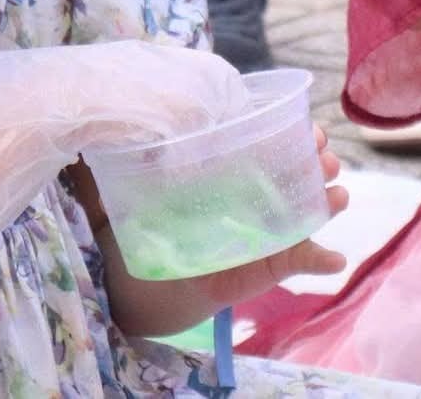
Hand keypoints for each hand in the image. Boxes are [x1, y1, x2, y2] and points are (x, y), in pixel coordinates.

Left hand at [100, 126, 350, 336]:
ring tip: (337, 192)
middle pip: (293, 167)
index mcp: (219, 171)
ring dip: (328, 197)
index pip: (261, 138)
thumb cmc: (123, 239)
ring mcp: (258, 231)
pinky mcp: (262, 268)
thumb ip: (99, 167)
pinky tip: (333, 257)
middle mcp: (245, 196)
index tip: (303, 122)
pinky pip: (298, 261)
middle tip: (323, 152)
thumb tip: (83, 135)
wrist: (125, 297)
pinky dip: (320, 259)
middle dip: (317, 156)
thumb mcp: (112, 197)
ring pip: (304, 207)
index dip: (287, 127)